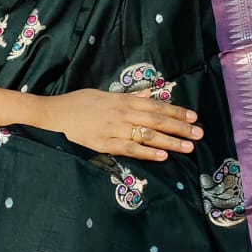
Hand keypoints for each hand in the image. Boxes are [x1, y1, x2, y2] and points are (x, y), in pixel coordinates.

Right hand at [45, 89, 202, 159]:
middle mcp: (121, 113)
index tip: (193, 116)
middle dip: (180, 127)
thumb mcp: (102, 94)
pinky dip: (147, 153)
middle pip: (157, 119)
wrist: (51, 115)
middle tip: (200, 133)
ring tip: (188, 147)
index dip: (176, 111)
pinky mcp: (104, 144)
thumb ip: (129, 96)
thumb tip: (150, 94)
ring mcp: (113, 129)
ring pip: (148, 135)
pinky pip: (130, 149)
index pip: (156, 105)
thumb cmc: (75, 104)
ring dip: (170, 141)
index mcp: (122, 100)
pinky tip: (162, 156)